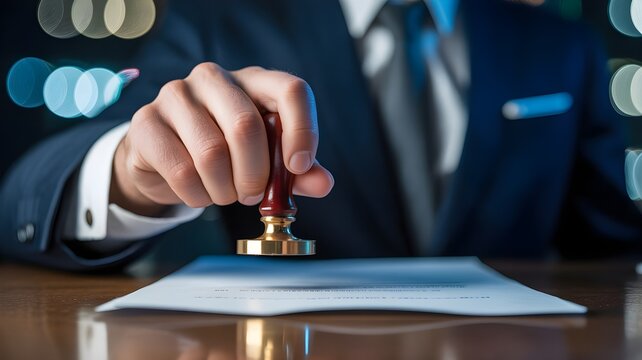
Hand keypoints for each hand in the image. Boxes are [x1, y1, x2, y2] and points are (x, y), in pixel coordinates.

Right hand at [110, 63, 333, 215]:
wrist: (164, 159)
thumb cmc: (224, 153)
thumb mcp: (264, 160)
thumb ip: (294, 172)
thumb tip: (324, 183)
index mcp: (254, 81)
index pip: (291, 90)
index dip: (302, 130)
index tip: (299, 166)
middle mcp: (214, 78)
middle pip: (246, 126)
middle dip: (255, 175)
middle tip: (252, 195)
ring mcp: (176, 94)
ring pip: (211, 152)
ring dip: (225, 190)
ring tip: (225, 194)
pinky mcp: (146, 121)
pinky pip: (181, 169)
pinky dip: (198, 195)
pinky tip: (200, 194)